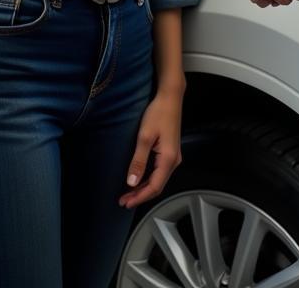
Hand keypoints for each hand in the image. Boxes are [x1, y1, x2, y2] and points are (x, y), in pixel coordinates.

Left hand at [119, 89, 181, 208]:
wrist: (170, 97)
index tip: (125, 202)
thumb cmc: (159, 113)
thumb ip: (138, 161)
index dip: (139, 197)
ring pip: (159, 179)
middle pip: (157, 186)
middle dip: (140, 195)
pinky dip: (149, 179)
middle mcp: (174, 160)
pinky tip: (140, 180)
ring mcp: (174, 156)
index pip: (154, 187)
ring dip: (144, 188)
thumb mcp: (144, 137)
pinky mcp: (171, 151)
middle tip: (124, 201)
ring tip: (129, 193)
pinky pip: (160, 171)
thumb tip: (132, 182)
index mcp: (168, 159)